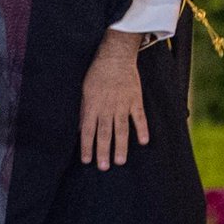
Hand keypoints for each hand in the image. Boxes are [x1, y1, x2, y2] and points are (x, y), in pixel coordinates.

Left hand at [80, 30, 148, 170]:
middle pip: (104, 133)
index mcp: (92, 105)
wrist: (116, 56)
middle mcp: (107, 107)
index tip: (87, 160)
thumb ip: (84, 110)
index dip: (87, 146)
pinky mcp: (135, 100)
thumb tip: (80, 129)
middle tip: (103, 167)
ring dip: (121, 146)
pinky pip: (139, 117)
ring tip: (120, 161)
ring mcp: (122, 104)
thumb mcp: (85, 90)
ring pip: (121, 129)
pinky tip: (143, 141)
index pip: (87, 130)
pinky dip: (142, 129)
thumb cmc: (97, 73)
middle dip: (103, 151)